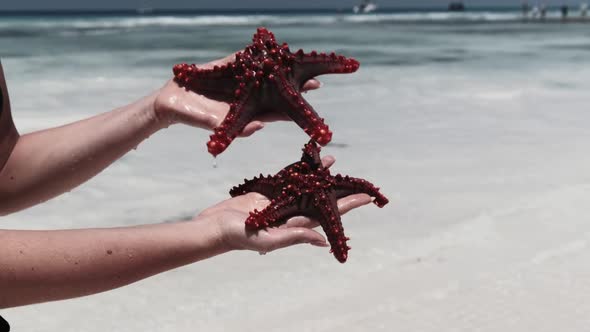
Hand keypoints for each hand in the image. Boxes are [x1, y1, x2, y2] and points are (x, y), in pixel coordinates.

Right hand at [153, 53, 321, 135]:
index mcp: (246, 112)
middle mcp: (246, 96)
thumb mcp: (210, 121)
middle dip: (293, 88)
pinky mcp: (227, 67)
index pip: (273, 112)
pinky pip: (245, 59)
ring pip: (264, 74)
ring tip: (299, 62)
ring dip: (280, 68)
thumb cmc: (190, 115)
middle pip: (275, 93)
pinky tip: (272, 46)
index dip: (291, 112)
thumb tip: (258, 127)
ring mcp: (238, 80)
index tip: (308, 110)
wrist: (170, 101)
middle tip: (315, 84)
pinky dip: (257, 53)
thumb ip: (231, 126)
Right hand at [196, 156, 372, 253]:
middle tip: (358, 179)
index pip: (328, 214)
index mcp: (295, 225)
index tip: (366, 198)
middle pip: (321, 199)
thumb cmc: (238, 237)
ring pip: (305, 185)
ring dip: (320, 174)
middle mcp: (291, 213)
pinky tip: (307, 160)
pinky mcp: (267, 191)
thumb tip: (322, 240)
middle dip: (338, 189)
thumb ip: (294, 236)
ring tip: (333, 161)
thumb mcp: (268, 239)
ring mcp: (279, 201)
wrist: (214, 226)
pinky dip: (297, 168)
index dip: (347, 206)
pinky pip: (287, 177)